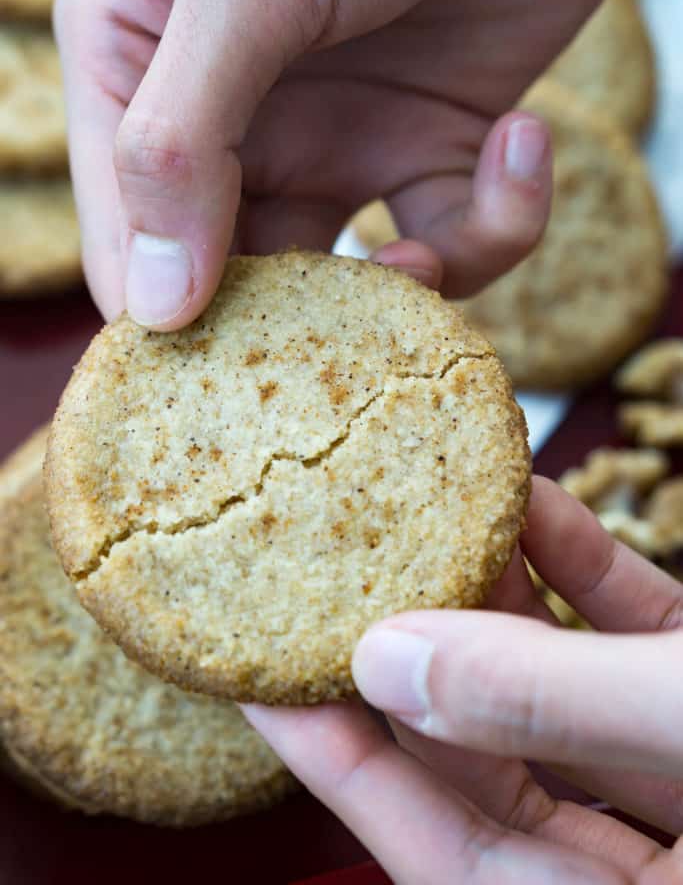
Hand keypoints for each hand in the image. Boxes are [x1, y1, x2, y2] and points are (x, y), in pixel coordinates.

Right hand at [55, 0, 666, 328]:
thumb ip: (182, 137)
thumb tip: (153, 302)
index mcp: (137, 65)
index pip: (125, 235)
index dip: (168, 318)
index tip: (228, 377)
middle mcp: (228, 116)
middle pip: (231, 278)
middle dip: (293, 324)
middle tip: (343, 343)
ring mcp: (331, 138)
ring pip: (344, 282)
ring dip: (401, 291)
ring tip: (429, 251)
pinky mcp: (428, 147)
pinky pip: (448, 238)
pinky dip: (496, 222)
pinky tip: (520, 140)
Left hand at [247, 477, 682, 883]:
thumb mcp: (681, 716)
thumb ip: (548, 699)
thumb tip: (391, 656)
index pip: (443, 851)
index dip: (343, 768)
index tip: (260, 684)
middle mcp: (639, 852)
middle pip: (489, 762)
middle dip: (417, 658)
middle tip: (335, 578)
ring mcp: (673, 767)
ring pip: (555, 690)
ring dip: (500, 598)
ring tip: (428, 516)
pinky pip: (624, 637)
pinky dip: (583, 572)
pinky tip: (533, 504)